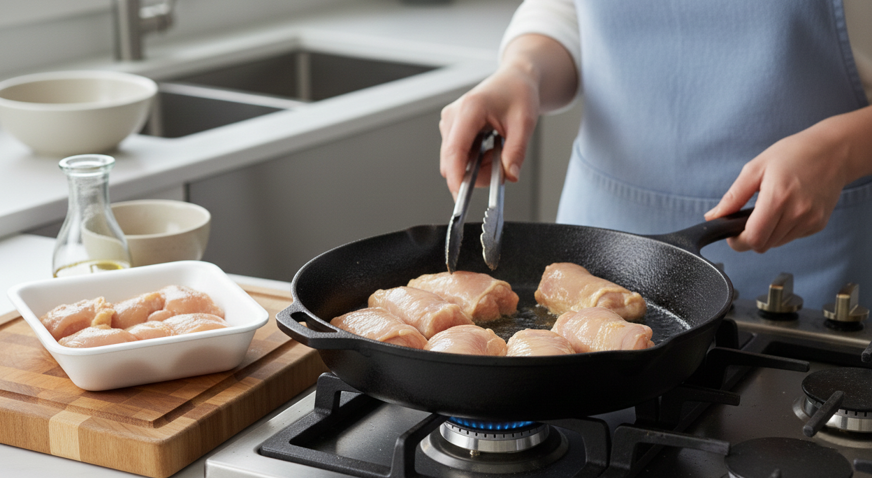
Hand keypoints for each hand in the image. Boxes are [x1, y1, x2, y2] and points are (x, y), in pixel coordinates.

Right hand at [439, 34, 577, 198]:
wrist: (514, 79)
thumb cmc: (518, 93)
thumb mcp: (525, 123)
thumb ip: (516, 151)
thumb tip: (509, 175)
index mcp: (469, 109)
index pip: (454, 150)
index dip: (456, 176)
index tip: (462, 195)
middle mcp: (453, 116)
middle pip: (452, 161)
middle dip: (475, 172)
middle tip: (500, 164)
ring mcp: (449, 122)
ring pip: (454, 161)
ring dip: (476, 166)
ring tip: (497, 150)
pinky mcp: (451, 129)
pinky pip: (457, 156)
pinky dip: (475, 160)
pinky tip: (489, 147)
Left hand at [704, 118, 851, 251]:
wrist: (834, 151)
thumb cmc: (794, 154)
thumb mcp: (755, 168)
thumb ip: (733, 197)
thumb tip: (713, 217)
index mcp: (778, 198)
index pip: (753, 239)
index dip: (737, 240)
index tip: (731, 231)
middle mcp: (797, 213)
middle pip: (763, 245)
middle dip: (749, 237)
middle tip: (747, 218)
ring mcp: (810, 220)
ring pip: (776, 243)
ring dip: (766, 233)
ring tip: (769, 209)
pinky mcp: (819, 224)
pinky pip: (792, 237)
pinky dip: (782, 229)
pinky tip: (786, 210)